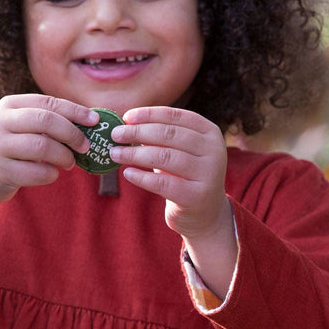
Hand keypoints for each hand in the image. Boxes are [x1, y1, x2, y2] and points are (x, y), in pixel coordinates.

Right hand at [0, 94, 97, 206]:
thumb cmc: (6, 148)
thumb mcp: (17, 126)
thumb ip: (44, 121)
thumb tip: (89, 121)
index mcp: (7, 106)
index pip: (48, 103)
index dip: (75, 111)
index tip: (95, 121)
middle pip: (46, 121)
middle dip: (72, 133)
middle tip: (85, 146)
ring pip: (43, 147)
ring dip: (64, 156)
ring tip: (70, 162)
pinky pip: (37, 172)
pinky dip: (51, 174)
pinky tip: (52, 173)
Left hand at [110, 106, 236, 297]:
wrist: (205, 214)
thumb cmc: (184, 175)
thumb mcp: (178, 151)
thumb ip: (160, 136)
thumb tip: (125, 123)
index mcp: (209, 132)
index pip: (175, 116)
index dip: (148, 114)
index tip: (126, 117)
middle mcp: (214, 150)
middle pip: (169, 134)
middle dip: (138, 132)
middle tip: (115, 135)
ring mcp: (208, 174)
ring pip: (165, 156)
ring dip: (135, 154)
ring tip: (115, 154)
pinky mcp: (196, 196)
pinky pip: (162, 183)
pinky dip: (141, 177)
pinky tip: (127, 173)